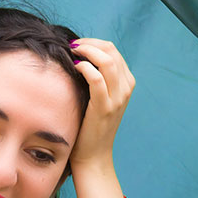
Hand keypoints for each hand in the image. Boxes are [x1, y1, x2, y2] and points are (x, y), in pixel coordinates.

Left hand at [69, 37, 134, 171]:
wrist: (93, 155)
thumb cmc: (90, 125)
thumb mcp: (99, 97)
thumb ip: (97, 77)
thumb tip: (77, 54)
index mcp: (126, 83)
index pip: (113, 51)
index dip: (93, 43)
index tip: (76, 45)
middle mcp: (125, 88)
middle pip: (111, 51)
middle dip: (89, 44)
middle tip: (71, 47)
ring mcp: (117, 98)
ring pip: (107, 61)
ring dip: (87, 52)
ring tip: (71, 54)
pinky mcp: (104, 108)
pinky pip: (97, 79)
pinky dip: (85, 68)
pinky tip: (74, 68)